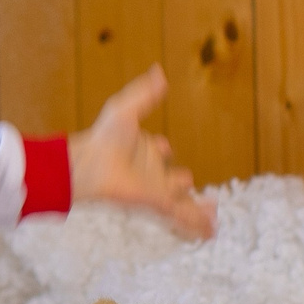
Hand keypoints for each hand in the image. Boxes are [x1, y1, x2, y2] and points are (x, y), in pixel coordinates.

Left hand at [67, 66, 214, 239]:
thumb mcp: (126, 109)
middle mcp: (151, 172)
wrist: (91, 166)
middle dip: (181, 180)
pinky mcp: (158, 204)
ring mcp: (156, 190)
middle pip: (170, 179)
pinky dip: (197, 224)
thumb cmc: (103, 139)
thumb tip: (158, 70)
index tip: (163, 145)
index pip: (156, 150)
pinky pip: (182, 217)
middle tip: (188, 180)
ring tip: (212, 210)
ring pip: (182, 201)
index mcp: (144, 150)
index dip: (160, 148)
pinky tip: (210, 232)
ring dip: (196, 207)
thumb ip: (144, 93)